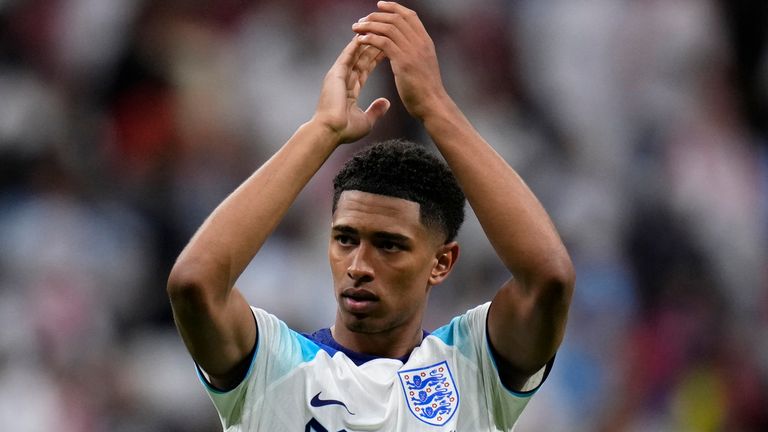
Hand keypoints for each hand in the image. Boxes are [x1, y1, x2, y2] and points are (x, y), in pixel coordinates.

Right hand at [313, 37, 389, 143]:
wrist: (330, 131)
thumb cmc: (344, 130)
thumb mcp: (366, 120)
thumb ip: (376, 110)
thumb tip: (386, 103)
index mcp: (349, 90)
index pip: (365, 69)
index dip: (375, 59)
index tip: (387, 49)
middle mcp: (342, 80)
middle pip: (361, 59)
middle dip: (372, 46)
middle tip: (383, 34)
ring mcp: (338, 76)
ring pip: (355, 54)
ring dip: (365, 42)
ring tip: (375, 30)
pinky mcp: (335, 74)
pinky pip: (347, 56)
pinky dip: (355, 46)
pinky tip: (363, 35)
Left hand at [352, 1, 447, 120]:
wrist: (433, 104)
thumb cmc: (427, 90)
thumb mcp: (424, 64)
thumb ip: (416, 52)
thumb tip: (406, 47)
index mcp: (426, 41)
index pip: (410, 16)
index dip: (394, 8)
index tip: (379, 5)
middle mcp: (420, 42)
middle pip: (396, 18)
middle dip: (376, 16)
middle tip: (362, 19)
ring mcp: (412, 51)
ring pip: (388, 28)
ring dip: (370, 25)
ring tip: (356, 28)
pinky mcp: (403, 62)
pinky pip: (383, 43)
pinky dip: (370, 39)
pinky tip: (360, 40)